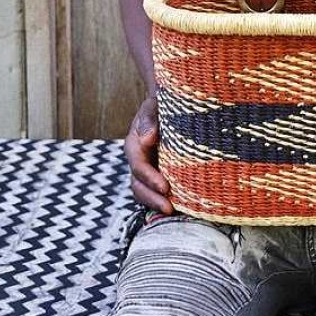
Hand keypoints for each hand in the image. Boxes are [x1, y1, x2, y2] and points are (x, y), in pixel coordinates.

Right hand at [124, 94, 172, 213]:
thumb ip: (149, 119)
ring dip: (156, 203)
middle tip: (169, 208)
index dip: (150, 178)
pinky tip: (181, 206)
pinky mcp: (158, 173)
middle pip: (138, 185)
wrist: (168, 105)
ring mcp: (147, 169)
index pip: (138, 166)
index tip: (165, 187)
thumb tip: (148, 139)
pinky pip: (156, 191)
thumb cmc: (161, 104)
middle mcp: (138, 160)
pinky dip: (163, 199)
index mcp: (134, 144)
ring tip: (174, 211)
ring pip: (144, 192)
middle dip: (152, 198)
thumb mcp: (153, 106)